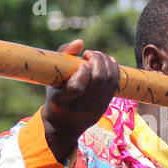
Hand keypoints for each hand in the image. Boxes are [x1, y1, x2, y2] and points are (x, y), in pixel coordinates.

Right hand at [43, 39, 120, 164]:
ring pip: (109, 81)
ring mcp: (95, 108)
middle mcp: (80, 107)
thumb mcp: (53, 77)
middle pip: (98, 80)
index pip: (78, 86)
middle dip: (97, 60)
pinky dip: (114, 70)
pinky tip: (107, 62)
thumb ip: (63, 56)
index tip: (80, 62)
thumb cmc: (56, 96)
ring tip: (98, 56)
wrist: (64, 126)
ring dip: (106, 63)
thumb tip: (80, 42)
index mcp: (62, 101)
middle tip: (90, 54)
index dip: (83, 70)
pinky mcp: (105, 107)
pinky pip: (115, 85)